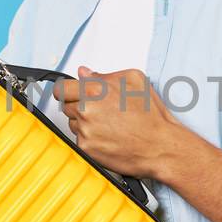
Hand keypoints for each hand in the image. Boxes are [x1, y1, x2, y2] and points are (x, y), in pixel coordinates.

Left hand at [55, 66, 181, 179]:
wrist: (160, 146)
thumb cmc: (151, 116)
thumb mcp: (134, 80)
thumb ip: (105, 74)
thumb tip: (85, 73)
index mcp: (95, 90)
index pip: (61, 88)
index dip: (67, 90)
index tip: (71, 93)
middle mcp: (86, 110)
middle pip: (66, 106)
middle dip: (78, 105)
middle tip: (98, 110)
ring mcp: (85, 130)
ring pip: (72, 123)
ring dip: (83, 122)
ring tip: (107, 124)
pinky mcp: (86, 148)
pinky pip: (79, 139)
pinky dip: (90, 138)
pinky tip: (107, 136)